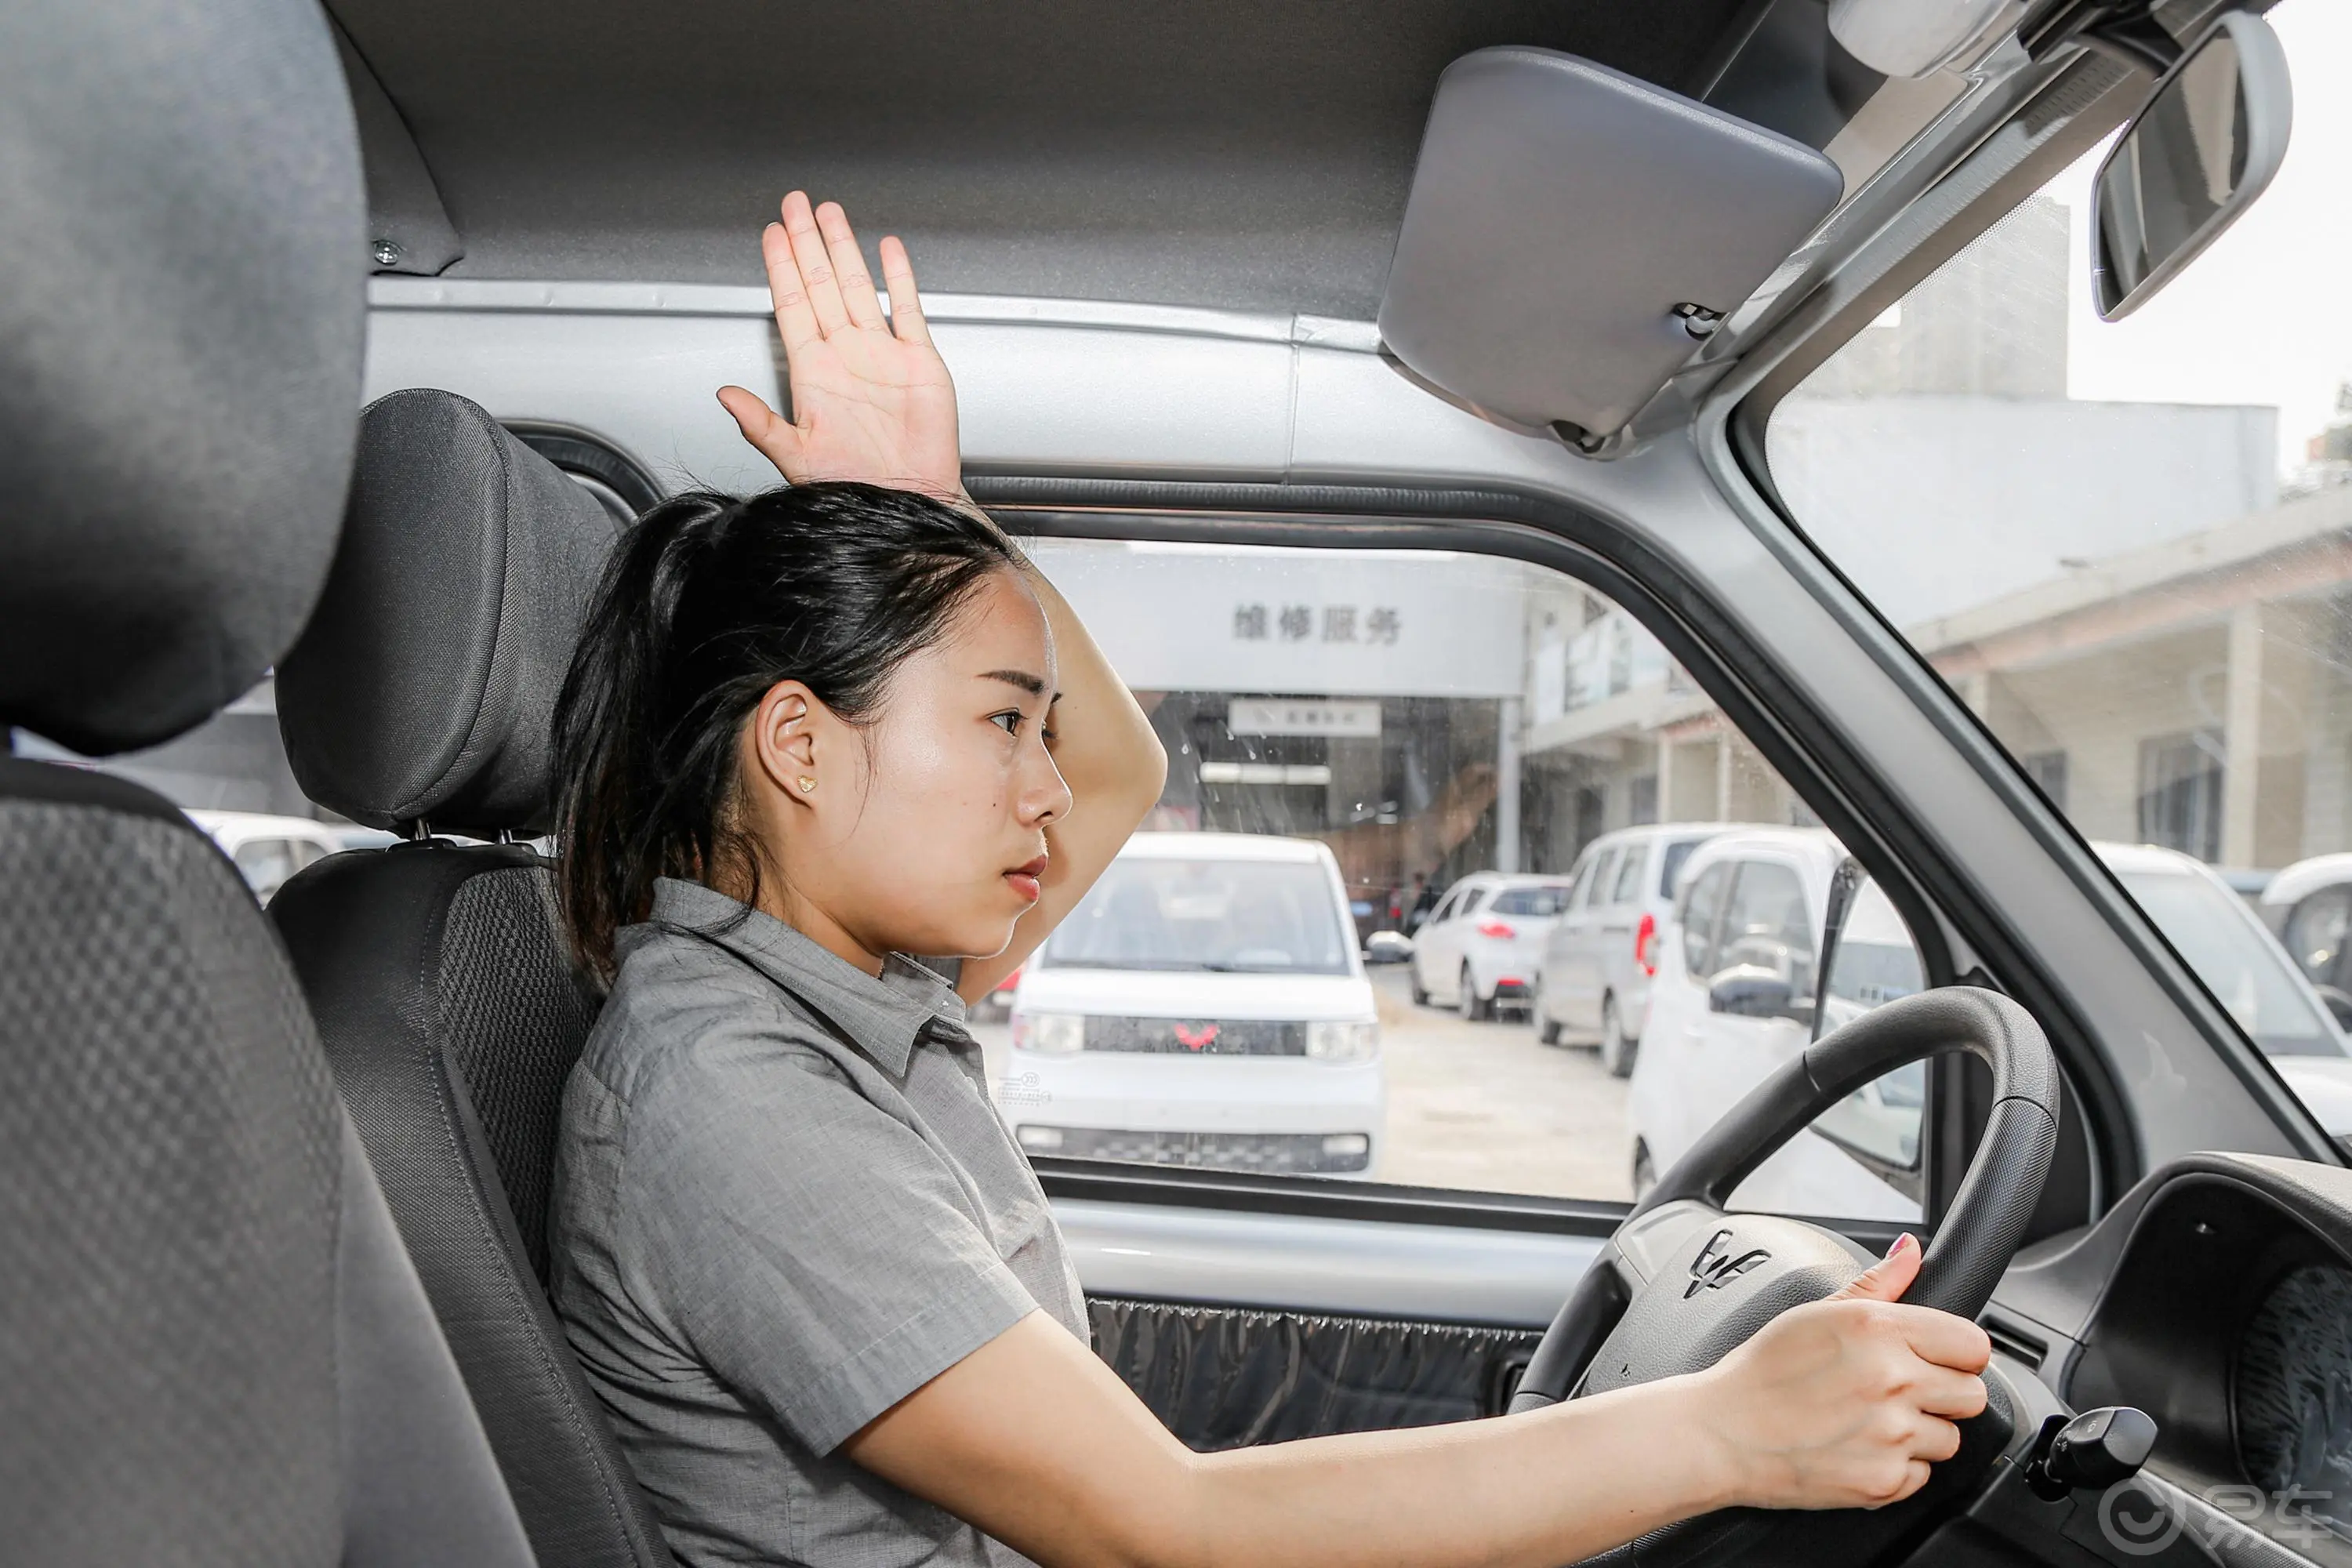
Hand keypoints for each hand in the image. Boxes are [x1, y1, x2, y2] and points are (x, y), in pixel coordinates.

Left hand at [718, 191, 965, 500]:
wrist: (909, 503)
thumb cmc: (854, 488)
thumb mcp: (796, 459)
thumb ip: (760, 425)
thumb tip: (724, 397)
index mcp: (814, 373)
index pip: (791, 305)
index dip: (780, 267)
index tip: (771, 234)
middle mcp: (845, 356)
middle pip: (820, 284)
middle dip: (807, 242)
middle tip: (795, 205)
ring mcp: (881, 354)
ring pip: (858, 286)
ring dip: (844, 249)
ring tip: (830, 214)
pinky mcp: (918, 361)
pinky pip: (907, 309)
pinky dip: (899, 278)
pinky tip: (888, 252)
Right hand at [1689, 1233, 1992, 1511]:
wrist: (1720, 1434)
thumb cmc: (1761, 1371)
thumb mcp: (1814, 1312)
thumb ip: (1877, 1283)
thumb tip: (1911, 1251)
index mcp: (1877, 1330)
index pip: (1974, 1344)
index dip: (1956, 1352)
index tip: (1935, 1358)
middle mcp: (1892, 1381)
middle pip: (1972, 1394)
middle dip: (1942, 1393)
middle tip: (1898, 1392)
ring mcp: (1890, 1436)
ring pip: (1949, 1439)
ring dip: (1920, 1434)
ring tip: (1870, 1422)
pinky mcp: (1883, 1482)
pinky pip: (1921, 1476)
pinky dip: (1896, 1468)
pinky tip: (1858, 1449)